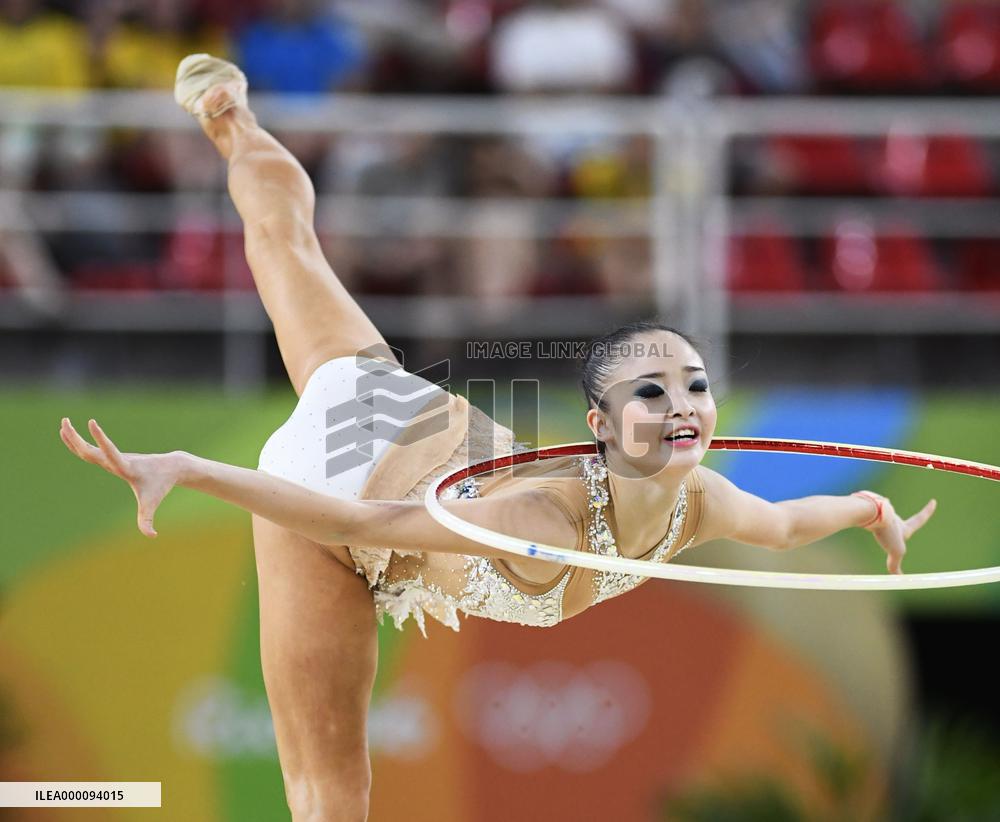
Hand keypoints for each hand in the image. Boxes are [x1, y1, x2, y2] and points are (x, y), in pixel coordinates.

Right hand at [59, 417, 181, 538]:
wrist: (171, 467)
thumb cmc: (161, 486)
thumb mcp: (152, 504)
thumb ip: (147, 521)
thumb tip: (152, 537)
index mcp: (125, 467)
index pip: (110, 452)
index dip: (101, 438)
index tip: (92, 422)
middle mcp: (118, 460)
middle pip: (93, 449)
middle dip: (77, 437)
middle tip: (64, 421)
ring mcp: (116, 457)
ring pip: (91, 448)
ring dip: (75, 437)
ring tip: (63, 422)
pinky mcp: (115, 457)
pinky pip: (94, 449)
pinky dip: (82, 444)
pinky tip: (72, 438)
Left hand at [857, 491, 936, 574]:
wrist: (870, 513)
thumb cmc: (886, 530)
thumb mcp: (895, 551)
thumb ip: (895, 565)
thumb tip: (897, 578)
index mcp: (904, 526)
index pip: (920, 519)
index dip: (927, 512)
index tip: (933, 501)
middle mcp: (894, 518)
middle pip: (897, 521)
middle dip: (897, 524)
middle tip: (898, 522)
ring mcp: (881, 513)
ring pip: (880, 520)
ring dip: (876, 524)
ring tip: (871, 526)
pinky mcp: (868, 512)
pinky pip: (867, 517)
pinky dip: (864, 520)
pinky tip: (860, 520)